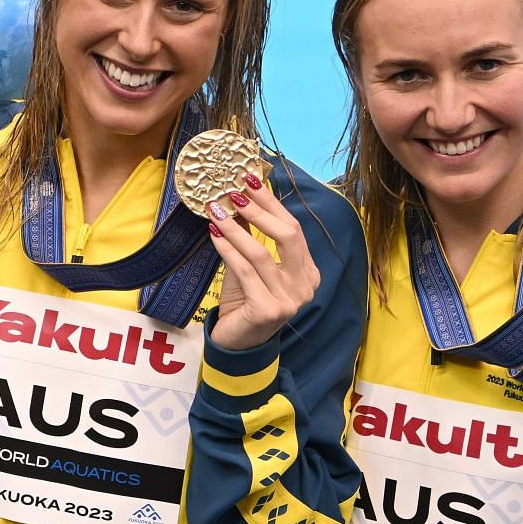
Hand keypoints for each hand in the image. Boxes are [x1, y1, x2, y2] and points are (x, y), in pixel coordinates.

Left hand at [207, 170, 321, 350]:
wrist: (237, 343)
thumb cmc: (246, 302)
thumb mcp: (251, 266)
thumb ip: (252, 238)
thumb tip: (238, 199)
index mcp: (309, 273)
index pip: (294, 229)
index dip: (272, 203)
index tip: (250, 180)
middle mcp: (306, 287)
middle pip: (287, 236)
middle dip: (259, 209)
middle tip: (234, 192)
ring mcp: (290, 301)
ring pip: (262, 253)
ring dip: (236, 229)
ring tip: (216, 211)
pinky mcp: (268, 310)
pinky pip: (246, 271)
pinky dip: (228, 250)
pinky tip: (214, 235)